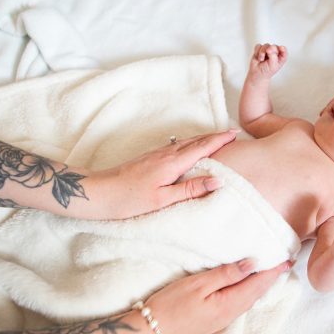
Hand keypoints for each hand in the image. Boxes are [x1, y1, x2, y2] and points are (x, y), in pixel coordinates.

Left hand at [87, 130, 237, 218]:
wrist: (98, 192)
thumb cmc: (128, 199)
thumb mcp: (162, 200)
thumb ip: (190, 189)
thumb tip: (217, 180)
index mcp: (172, 163)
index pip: (202, 148)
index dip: (220, 141)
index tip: (235, 134)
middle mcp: (166, 154)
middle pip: (196, 141)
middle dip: (215, 136)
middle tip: (233, 133)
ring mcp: (157, 154)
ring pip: (186, 142)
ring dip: (204, 139)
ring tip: (217, 139)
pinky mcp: (150, 158)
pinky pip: (177, 147)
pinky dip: (191, 144)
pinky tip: (191, 148)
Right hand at [146, 259, 291, 333]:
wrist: (152, 331)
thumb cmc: (172, 304)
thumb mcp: (198, 284)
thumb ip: (226, 274)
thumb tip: (252, 263)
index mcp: (229, 303)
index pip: (258, 284)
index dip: (273, 271)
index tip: (287, 259)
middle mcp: (231, 313)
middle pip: (257, 292)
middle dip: (272, 277)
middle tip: (284, 262)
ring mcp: (223, 318)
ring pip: (250, 298)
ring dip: (262, 284)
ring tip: (271, 271)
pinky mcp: (216, 318)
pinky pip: (240, 302)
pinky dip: (249, 290)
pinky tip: (248, 284)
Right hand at [248, 44, 286, 80]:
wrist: (257, 74)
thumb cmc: (267, 71)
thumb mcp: (273, 65)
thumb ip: (273, 56)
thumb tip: (269, 48)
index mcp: (281, 57)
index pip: (284, 50)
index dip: (282, 48)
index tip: (280, 48)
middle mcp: (275, 53)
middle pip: (274, 46)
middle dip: (270, 50)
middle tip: (268, 53)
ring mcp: (267, 50)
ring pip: (266, 45)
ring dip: (262, 52)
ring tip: (261, 59)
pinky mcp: (260, 49)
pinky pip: (258, 46)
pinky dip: (257, 51)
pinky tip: (258, 57)